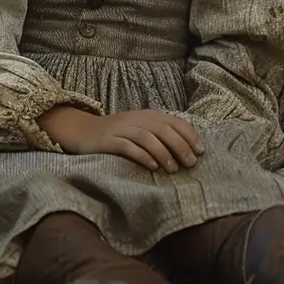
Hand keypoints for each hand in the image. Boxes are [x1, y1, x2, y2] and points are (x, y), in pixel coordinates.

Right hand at [38, 106, 204, 172]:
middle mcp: (136, 119)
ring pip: (147, 137)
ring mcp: (121, 129)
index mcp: (147, 115)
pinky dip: (142, 155)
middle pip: (163, 129)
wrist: (82, 131)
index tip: (201, 151)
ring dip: (163, 152)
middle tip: (190, 163)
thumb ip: (159, 135)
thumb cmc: (117, 134)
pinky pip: (127, 147)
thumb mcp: (139, 129)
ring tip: (173, 168)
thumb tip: (187, 150)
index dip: (189, 135)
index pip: (174, 121)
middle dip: (180, 145)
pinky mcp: (108, 141)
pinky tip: (152, 166)